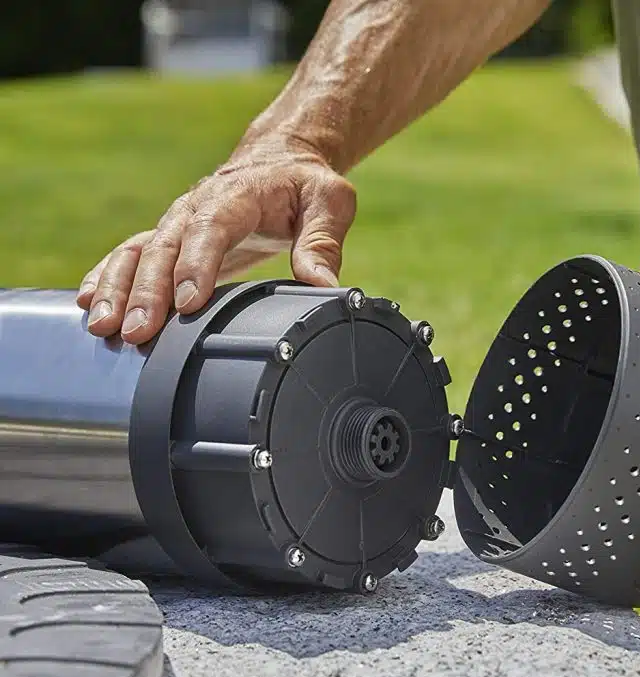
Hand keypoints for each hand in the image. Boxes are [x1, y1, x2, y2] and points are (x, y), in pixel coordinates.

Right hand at [77, 137, 355, 344]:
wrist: (280, 161)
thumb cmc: (305, 186)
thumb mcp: (330, 203)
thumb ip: (323, 241)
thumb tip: (323, 286)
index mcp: (237, 195)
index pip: (211, 227)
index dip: (196, 263)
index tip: (188, 302)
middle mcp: (196, 206)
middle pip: (164, 246)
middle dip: (148, 291)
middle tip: (138, 332)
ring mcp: (177, 222)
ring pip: (137, 252)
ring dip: (117, 289)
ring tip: (103, 327)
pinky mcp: (169, 238)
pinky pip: (129, 255)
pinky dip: (106, 278)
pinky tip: (89, 305)